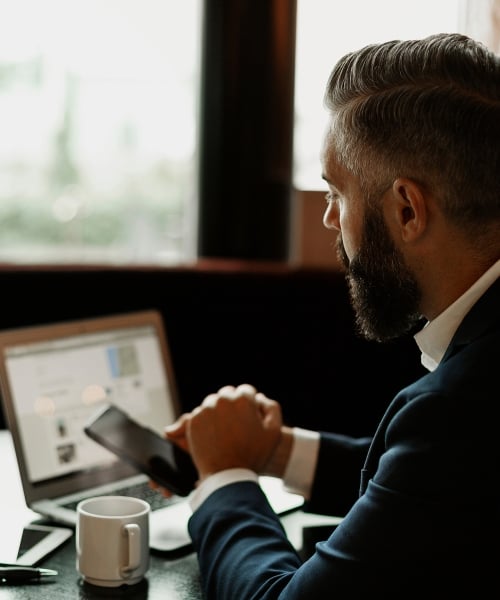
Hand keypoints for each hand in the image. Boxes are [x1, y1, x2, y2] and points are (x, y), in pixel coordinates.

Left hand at [167, 383, 283, 481]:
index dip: (249, 404)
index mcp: (243, 399)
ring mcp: (206, 409)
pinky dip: (206, 421)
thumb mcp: (274, 432)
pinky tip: (214, 435)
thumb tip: (258, 396)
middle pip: (228, 394)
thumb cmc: (253, 455)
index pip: (246, 391)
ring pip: (213, 403)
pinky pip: (201, 414)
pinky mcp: (194, 420)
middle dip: (233, 405)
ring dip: (218, 411)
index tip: (249, 418)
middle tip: (236, 425)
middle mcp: (223, 400)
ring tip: (225, 431)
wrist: (228, 475)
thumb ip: (272, 408)